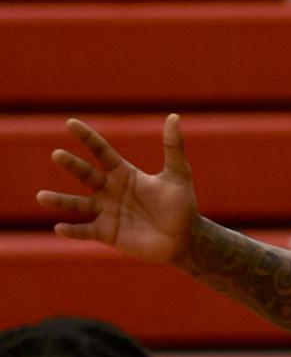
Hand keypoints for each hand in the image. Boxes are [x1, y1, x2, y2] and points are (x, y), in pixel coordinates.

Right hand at [39, 113, 199, 262]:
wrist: (184, 239)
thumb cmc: (181, 205)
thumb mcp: (178, 174)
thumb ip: (173, 147)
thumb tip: (174, 117)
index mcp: (123, 173)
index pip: (101, 151)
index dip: (87, 138)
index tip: (71, 123)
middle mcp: (110, 190)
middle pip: (86, 174)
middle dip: (72, 165)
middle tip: (57, 154)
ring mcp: (106, 212)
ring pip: (78, 204)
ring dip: (60, 201)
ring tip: (41, 196)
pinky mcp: (108, 233)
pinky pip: (86, 230)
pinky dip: (73, 230)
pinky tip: (58, 228)